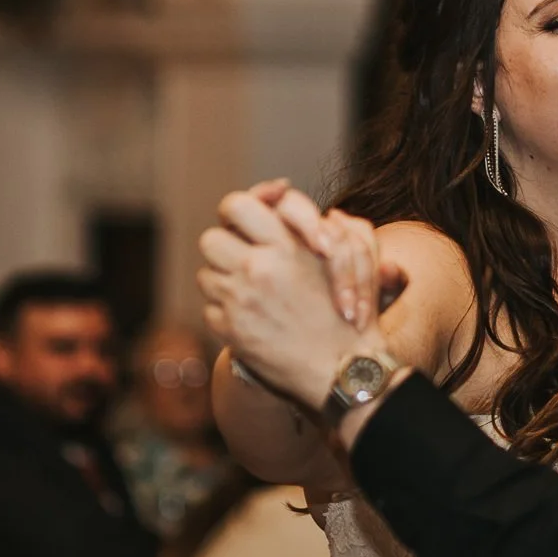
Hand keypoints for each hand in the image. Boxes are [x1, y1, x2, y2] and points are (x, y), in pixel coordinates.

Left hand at [197, 190, 396, 411]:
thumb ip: (314, 217)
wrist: (342, 368)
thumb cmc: (350, 310)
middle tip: (242, 261)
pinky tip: (252, 321)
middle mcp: (259, 268)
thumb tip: (280, 189)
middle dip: (225, 250)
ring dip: (225, 283)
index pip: (235, 206)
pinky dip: (227, 314)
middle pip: (211, 240)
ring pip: (207, 276)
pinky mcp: (230, 329)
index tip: (244, 226)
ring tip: (252, 295)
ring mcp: (241, 300)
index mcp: (287, 244)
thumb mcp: (347, 253)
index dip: (236, 214)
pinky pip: (210, 309)